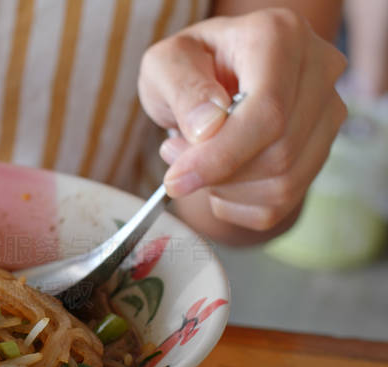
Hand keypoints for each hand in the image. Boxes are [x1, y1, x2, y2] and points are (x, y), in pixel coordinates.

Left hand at [138, 8, 347, 230]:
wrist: (211, 76)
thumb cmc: (189, 65)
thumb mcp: (165, 64)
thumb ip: (182, 89)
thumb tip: (208, 127)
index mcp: (279, 37)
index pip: (268, 112)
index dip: (221, 156)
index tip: (177, 179)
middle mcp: (319, 70)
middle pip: (279, 152)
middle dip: (217, 172)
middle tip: (175, 156)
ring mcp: (328, 112)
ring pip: (285, 182)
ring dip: (226, 189)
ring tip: (193, 159)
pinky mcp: (322, 149)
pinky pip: (283, 201)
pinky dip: (239, 203)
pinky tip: (219, 177)